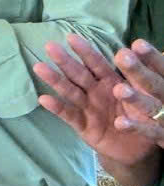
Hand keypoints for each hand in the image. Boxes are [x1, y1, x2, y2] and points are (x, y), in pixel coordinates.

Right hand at [36, 34, 163, 164]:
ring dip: (55, 80)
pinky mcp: (84, 127)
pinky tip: (44, 99)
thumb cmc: (141, 117)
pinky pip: (70, 116)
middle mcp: (96, 93)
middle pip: (79, 75)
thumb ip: (140, 78)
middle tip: (49, 46)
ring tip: (39, 67)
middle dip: (65, 61)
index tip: (71, 37)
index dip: (85, 51)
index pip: (97, 64)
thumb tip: (134, 53)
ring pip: (70, 92)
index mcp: (110, 82)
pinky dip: (57, 108)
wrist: (138, 147)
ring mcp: (88, 109)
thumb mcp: (146, 96)